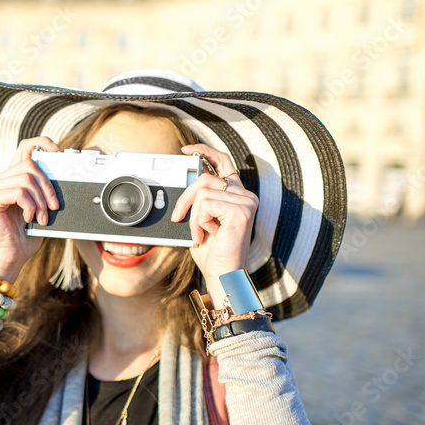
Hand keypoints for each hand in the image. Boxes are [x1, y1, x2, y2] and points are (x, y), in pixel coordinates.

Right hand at [0, 137, 61, 283]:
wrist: (7, 260)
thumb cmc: (22, 240)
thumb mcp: (39, 211)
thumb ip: (43, 194)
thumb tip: (61, 180)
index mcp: (9, 180)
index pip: (24, 149)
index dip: (41, 143)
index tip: (58, 151)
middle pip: (30, 164)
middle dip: (48, 185)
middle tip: (54, 207)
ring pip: (26, 178)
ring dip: (41, 200)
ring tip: (41, 218)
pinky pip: (19, 192)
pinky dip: (30, 206)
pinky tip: (29, 219)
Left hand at [170, 144, 258, 304]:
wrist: (222, 274)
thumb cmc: (211, 251)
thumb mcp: (200, 218)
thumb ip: (199, 198)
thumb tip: (187, 178)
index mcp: (237, 194)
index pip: (223, 161)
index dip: (205, 151)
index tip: (187, 150)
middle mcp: (246, 195)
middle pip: (205, 178)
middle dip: (186, 198)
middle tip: (178, 217)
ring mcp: (246, 202)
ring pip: (202, 192)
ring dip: (194, 216)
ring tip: (200, 232)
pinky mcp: (241, 211)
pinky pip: (205, 204)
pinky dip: (199, 221)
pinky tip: (208, 235)